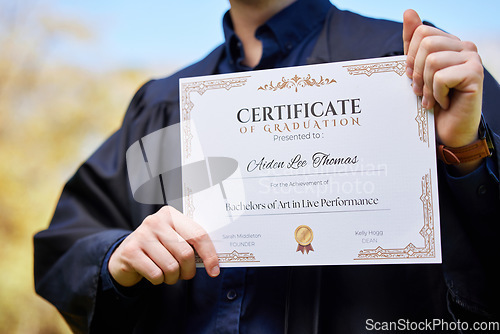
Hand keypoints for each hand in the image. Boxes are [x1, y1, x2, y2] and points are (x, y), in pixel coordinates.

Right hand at [108, 206, 219, 286]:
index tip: (214, 270)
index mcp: (171, 215)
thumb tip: (213, 262)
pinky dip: (159, 280)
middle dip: (188, 271)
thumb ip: (191, 244)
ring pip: (171, 267)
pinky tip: (155, 274)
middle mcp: (155, 221)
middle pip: (185, 253)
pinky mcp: (131, 252)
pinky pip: (156, 274)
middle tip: (184, 274)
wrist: (126, 255)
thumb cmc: (158, 248)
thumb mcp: (174, 238)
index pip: (198, 234)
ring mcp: (142, 235)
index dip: (209, 254)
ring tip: (167, 274)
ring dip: (172, 277)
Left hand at [403, 9, 483, 172]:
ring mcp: (472, 58)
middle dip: (416, 71)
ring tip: (433, 99)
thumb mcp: (416, 71)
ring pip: (432, 59)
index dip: (410, 57)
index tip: (413, 77)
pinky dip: (436, 94)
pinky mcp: (475, 74)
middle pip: (425, 42)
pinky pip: (442, 76)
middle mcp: (464, 46)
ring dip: (426, 86)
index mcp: (449, 43)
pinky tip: (445, 103)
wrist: (448, 131)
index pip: (420, 32)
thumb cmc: (432, 102)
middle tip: (420, 91)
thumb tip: (409, 11)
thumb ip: (413, 43)